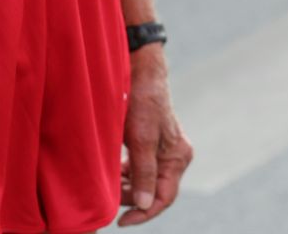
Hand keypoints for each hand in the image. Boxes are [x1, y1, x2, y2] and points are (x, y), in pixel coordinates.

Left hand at [119, 47, 192, 226]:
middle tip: (108, 198)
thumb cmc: (141, 100)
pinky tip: (113, 170)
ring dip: (127, 185)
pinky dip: (127, 172)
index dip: (143, 213)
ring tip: (108, 184)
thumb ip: (143, 172)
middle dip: (131, 198)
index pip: (164, 198)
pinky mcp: (152, 141)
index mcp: (178, 157)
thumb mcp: (141, 138)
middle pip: (155, 191)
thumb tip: (145, 204)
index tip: (120, 221)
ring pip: (146, 179)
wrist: (139, 69)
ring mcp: (165, 148)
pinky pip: (141, 166)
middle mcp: (176, 155)